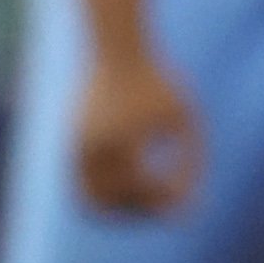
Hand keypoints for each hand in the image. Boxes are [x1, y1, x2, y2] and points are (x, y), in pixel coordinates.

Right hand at [72, 48, 200, 215]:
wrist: (117, 49)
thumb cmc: (158, 83)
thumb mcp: (187, 120)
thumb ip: (193, 163)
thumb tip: (190, 204)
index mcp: (119, 139)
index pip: (141, 188)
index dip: (165, 199)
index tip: (185, 195)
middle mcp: (91, 147)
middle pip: (110, 202)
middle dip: (139, 213)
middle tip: (165, 212)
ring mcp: (75, 147)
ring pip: (89, 201)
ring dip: (117, 211)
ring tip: (148, 206)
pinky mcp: (71, 145)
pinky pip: (81, 186)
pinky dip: (104, 197)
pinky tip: (132, 190)